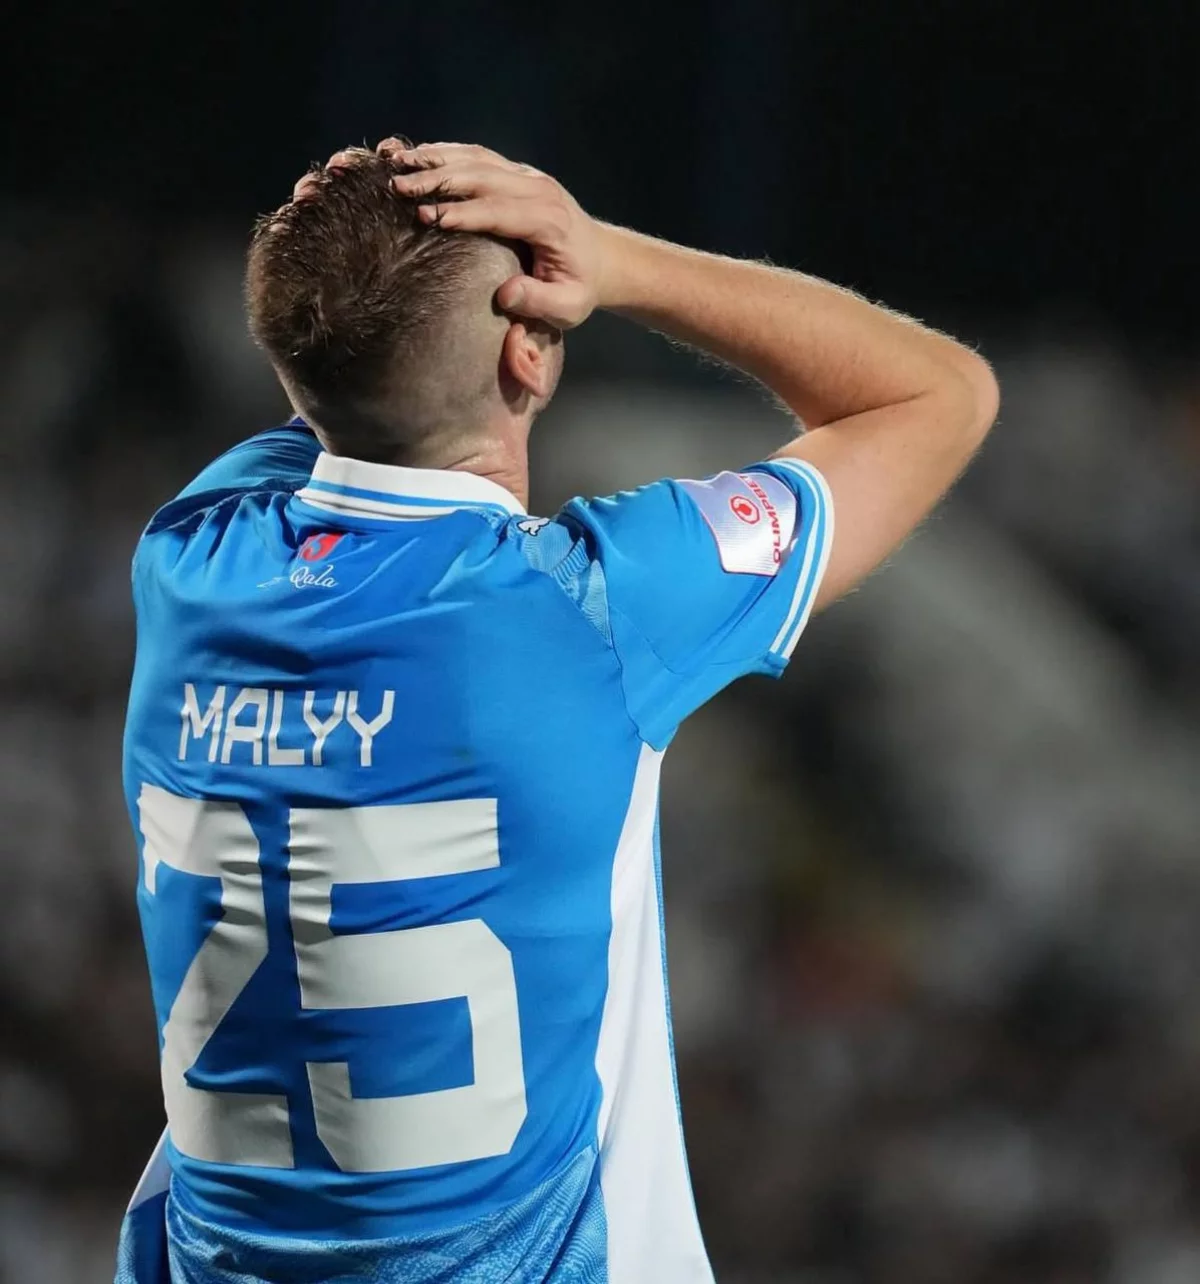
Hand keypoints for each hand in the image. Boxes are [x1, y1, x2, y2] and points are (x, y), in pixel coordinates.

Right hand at [378, 139, 609, 329]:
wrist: (602, 259)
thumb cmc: (580, 287)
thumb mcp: (568, 306)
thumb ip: (539, 301)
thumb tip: (506, 294)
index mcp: (548, 220)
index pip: (497, 210)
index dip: (460, 212)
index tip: (424, 216)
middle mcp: (538, 189)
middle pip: (481, 176)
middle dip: (436, 179)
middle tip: (396, 184)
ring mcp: (528, 176)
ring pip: (476, 158)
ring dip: (434, 158)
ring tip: (395, 160)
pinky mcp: (518, 172)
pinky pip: (479, 156)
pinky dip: (446, 152)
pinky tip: (417, 153)